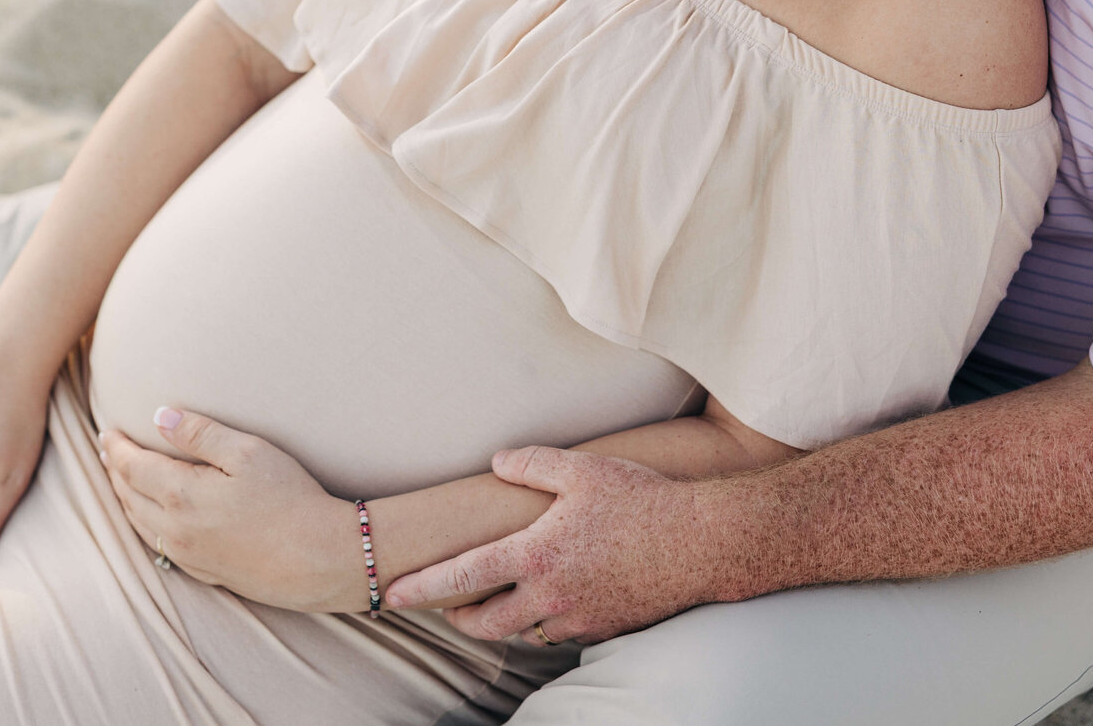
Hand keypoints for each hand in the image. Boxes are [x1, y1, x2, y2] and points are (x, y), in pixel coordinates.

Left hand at [99, 409, 362, 612]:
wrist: (321, 559)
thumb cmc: (291, 499)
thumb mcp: (248, 452)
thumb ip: (199, 433)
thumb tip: (158, 416)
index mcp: (181, 496)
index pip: (132, 467)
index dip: (115, 447)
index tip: (106, 431)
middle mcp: (175, 530)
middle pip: (129, 496)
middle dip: (115, 471)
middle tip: (107, 451)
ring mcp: (189, 556)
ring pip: (140, 524)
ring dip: (125, 499)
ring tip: (121, 480)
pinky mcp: (206, 573)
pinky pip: (158, 546)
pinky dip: (144, 524)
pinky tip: (151, 518)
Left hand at [383, 447, 703, 644]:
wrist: (702, 543)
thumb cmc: (642, 499)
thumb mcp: (582, 469)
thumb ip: (532, 463)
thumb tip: (497, 460)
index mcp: (535, 554)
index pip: (462, 576)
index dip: (422, 587)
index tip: (390, 595)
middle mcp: (551, 594)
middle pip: (487, 623)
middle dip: (460, 618)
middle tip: (446, 608)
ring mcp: (578, 616)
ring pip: (524, 631)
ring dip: (504, 621)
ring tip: (496, 602)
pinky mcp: (605, 627)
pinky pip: (560, 633)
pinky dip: (544, 622)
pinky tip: (548, 603)